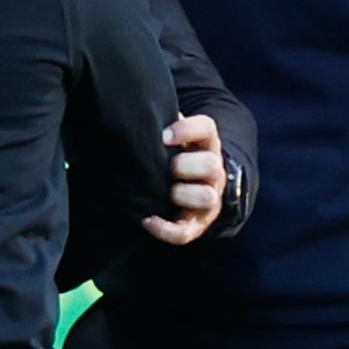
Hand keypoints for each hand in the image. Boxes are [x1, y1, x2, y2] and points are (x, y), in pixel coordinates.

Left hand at [141, 113, 223, 244]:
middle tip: (168, 166)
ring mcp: (209, 198)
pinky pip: (186, 232)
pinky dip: (167, 229)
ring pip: (207, 198)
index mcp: (206, 144)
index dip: (187, 130)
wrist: (189, 184)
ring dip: (185, 195)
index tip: (163, 136)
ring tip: (167, 192)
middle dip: (186, 165)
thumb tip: (135, 116)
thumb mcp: (172, 137)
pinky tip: (148, 220)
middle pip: (211, 165)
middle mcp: (213, 170)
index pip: (207, 129)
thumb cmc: (173, 153)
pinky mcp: (197, 223)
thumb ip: (160, 124)